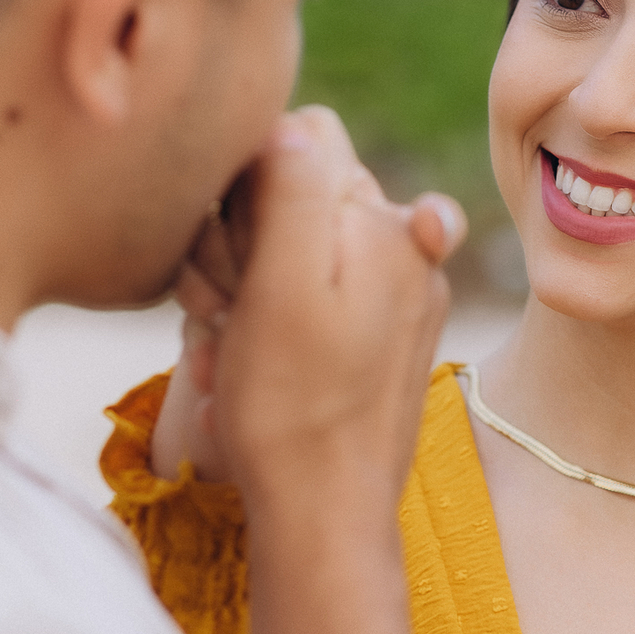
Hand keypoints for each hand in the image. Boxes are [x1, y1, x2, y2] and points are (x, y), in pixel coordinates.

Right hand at [150, 108, 464, 501]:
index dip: (248, 183)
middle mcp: (406, 243)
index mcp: (386, 221)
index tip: (236, 254)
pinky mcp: (383, 330)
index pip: (301, 136)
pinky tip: (256, 359)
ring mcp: (398, 288)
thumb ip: (294, 189)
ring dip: (250, 280)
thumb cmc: (294, 407)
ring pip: (295, 240)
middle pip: (297, 187)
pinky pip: (314, 290)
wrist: (326, 515)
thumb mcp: (282, 285)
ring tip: (238, 340)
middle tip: (228, 307)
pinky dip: (276, 316)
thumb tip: (294, 119)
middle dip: (245, 237)